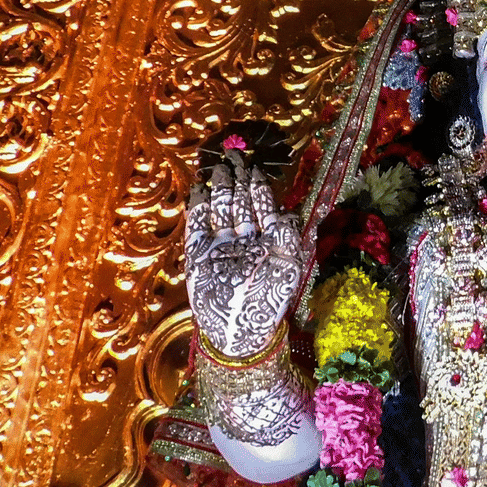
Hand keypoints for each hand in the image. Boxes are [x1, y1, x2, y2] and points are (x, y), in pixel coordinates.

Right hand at [185, 150, 310, 357]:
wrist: (238, 331)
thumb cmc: (267, 302)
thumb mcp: (287, 267)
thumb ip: (289, 237)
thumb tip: (288, 211)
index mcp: (267, 240)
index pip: (262, 206)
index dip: (258, 186)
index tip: (254, 166)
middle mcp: (243, 239)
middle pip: (239, 202)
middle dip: (238, 179)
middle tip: (234, 156)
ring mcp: (220, 245)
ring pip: (220, 209)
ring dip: (219, 188)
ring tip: (218, 167)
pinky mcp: (199, 255)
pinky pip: (197, 225)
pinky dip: (198, 208)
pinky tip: (199, 190)